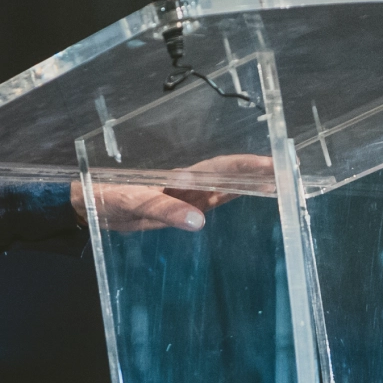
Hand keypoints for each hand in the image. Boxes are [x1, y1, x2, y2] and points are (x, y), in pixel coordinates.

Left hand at [70, 154, 274, 232]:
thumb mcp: (132, 203)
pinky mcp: (181, 208)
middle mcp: (188, 184)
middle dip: (260, 171)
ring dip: (253, 183)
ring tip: (284, 181)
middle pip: (230, 175)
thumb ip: (163, 209)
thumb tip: (199, 220)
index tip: (278, 163)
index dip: (250, 166)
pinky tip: (253, 195)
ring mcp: (186, 196)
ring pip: (227, 187)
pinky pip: (214, 201)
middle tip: (295, 170)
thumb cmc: (106, 197)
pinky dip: (236, 196)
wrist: (87, 205)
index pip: (222, 169)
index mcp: (179, 178)